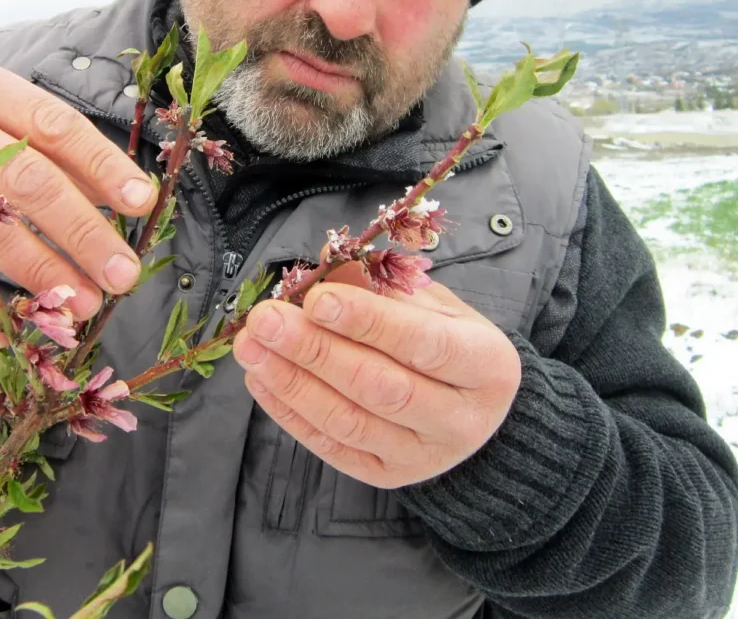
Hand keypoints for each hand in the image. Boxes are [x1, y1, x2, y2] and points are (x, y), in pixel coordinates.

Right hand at [0, 59, 156, 333]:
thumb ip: (46, 148)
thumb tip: (119, 197)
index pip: (55, 126)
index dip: (103, 166)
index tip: (142, 202)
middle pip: (27, 182)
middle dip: (82, 233)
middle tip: (122, 274)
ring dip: (41, 275)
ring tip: (83, 304)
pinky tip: (10, 327)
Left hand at [233, 264, 521, 488]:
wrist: (473, 412)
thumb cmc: (449, 344)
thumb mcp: (434, 306)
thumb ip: (383, 286)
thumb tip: (324, 263)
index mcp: (486, 365)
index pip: (424, 343)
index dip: (367, 321)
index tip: (316, 298)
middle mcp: (461, 419)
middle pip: (380, 386)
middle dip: (315, 350)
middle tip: (266, 319)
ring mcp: (422, 455)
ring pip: (349, 421)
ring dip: (291, 381)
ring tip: (252, 347)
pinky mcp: (386, 475)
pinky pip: (331, 446)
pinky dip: (290, 412)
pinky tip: (261, 378)